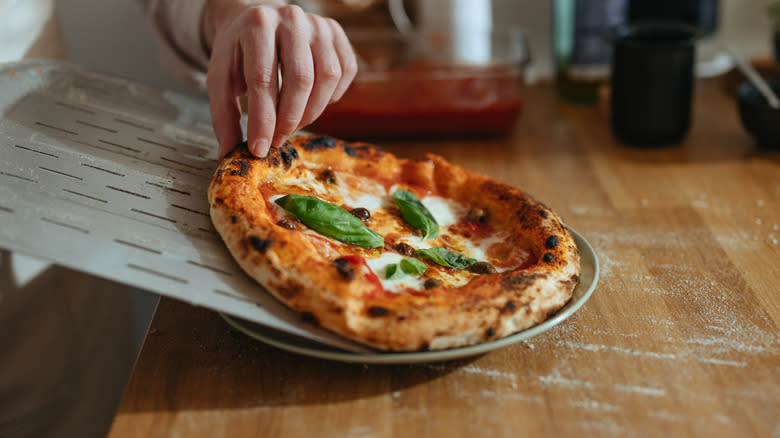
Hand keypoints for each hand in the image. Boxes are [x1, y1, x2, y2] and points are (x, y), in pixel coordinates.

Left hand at [203, 1, 356, 158]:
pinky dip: (331, 97)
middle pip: (300, 79)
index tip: (260, 149)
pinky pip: (345, 73)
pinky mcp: (337, 33)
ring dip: (312, 112)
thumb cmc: (239, 52)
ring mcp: (318, 24)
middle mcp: (291, 18)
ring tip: (292, 124)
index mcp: (256, 24)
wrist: (258, 20)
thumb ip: (223, 116)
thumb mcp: (221, 79)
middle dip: (289, 119)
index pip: (262, 79)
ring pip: (327, 77)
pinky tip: (311, 102)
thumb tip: (228, 155)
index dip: (263, 120)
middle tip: (277, 140)